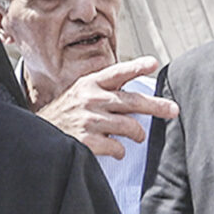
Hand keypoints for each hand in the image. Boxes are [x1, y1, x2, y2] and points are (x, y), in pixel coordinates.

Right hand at [35, 56, 178, 158]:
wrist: (39, 135)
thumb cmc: (67, 114)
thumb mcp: (81, 93)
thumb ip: (106, 90)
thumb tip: (138, 95)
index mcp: (90, 84)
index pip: (117, 73)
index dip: (136, 67)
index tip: (153, 62)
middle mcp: (90, 98)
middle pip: (133, 102)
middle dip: (158, 106)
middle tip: (174, 111)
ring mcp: (89, 120)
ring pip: (130, 126)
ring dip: (138, 134)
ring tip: (137, 137)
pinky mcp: (87, 140)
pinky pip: (117, 147)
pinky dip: (120, 151)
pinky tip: (116, 150)